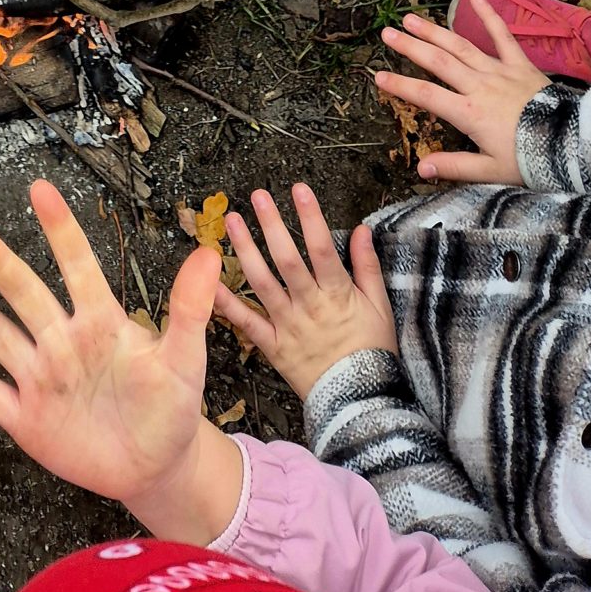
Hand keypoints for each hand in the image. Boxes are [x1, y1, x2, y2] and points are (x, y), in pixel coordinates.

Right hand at [0, 179, 243, 542]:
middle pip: (29, 294)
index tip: (40, 189)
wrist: (155, 467)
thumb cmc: (171, 407)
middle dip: (3, 265)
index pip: (78, 266)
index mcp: (101, 321)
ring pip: (2, 338)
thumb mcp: (185, 360)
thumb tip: (209, 254)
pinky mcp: (26, 417)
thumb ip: (189, 310)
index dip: (60, 229)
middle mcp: (63, 340)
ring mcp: (42, 377)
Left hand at [214, 187, 396, 403]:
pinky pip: (247, 322)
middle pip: (287, 261)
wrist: (361, 402)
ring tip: (231, 221)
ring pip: (262, 283)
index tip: (299, 189)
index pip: (322, 249)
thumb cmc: (372, 352)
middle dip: (271, 225)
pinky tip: (210, 281)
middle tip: (257, 196)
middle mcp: (309, 306)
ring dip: (245, 250)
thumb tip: (360, 229)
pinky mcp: (273, 346)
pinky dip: (227, 302)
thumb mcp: (380, 308)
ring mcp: (288, 326)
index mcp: (337, 295)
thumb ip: (367, 267)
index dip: (310, 218)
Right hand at [374, 0, 547, 184]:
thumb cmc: (531, 159)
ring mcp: (499, 71)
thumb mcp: (491, 171)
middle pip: (438, 62)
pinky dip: (489, 16)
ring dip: (434, 30)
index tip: (378, 76)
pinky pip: (503, 37)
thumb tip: (420, 168)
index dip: (400, 86)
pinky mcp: (520, 65)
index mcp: (469, 113)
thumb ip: (454, 167)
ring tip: (411, 18)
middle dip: (410, 47)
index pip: (426, 96)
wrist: (571, 144)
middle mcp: (479, 86)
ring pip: (461, 46)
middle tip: (386, 33)